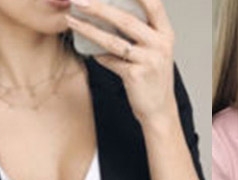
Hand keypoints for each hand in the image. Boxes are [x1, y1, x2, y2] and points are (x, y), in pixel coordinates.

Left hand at [66, 0, 176, 125]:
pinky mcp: (136, 76)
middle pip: (126, 19)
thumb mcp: (155, 51)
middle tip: (78, 0)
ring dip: (89, 29)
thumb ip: (141, 31)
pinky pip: (111, 61)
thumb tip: (108, 10)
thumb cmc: (153, 78)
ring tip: (71, 21)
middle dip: (99, 7)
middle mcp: (160, 45)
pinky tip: (89, 50)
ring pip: (113, 41)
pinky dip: (98, 55)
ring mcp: (149, 61)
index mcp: (166, 34)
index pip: (153, 4)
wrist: (159, 111)